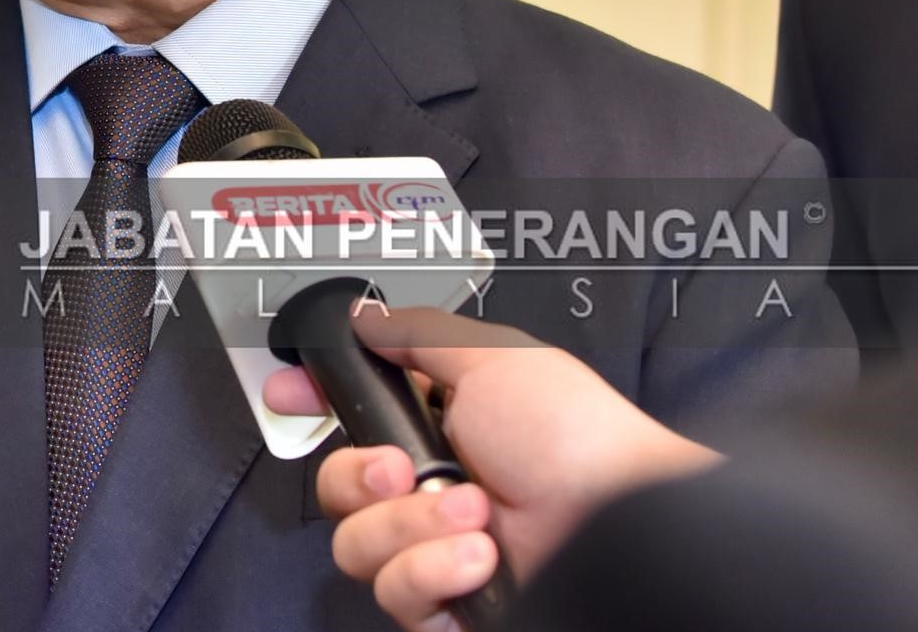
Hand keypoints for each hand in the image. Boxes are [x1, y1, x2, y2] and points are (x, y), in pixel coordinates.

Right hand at [261, 307, 716, 631]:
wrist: (629, 529)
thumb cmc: (579, 440)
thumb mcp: (495, 360)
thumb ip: (418, 334)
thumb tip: (363, 314)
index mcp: (436, 428)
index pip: (351, 416)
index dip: (313, 403)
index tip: (288, 393)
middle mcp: (429, 493)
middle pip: (337, 489)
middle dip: (361, 477)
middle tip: (406, 470)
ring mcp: (436, 553)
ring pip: (356, 548)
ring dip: (411, 528)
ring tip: (476, 518)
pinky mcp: (447, 607)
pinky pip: (395, 598)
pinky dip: (431, 573)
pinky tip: (479, 559)